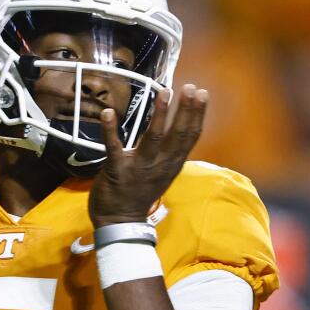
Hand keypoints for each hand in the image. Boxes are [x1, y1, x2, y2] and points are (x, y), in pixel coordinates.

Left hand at [88, 83, 207, 227]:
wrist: (120, 221)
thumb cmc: (140, 192)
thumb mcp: (163, 172)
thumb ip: (170, 152)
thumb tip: (177, 126)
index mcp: (172, 164)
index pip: (190, 137)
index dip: (197, 115)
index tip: (202, 93)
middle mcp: (160, 164)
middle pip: (177, 135)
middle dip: (185, 110)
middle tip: (189, 88)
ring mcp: (139, 167)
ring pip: (154, 138)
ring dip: (160, 115)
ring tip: (165, 92)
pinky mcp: (116, 170)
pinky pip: (114, 148)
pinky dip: (109, 130)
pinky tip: (108, 113)